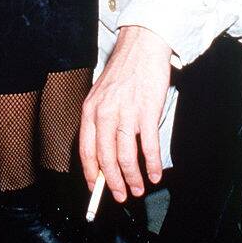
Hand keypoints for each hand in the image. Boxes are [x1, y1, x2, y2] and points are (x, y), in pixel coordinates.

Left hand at [79, 26, 171, 201]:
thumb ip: (100, 121)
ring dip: (133, 178)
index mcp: (90, 110)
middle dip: (114, 183)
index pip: (86, 150)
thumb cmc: (124, 71)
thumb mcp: (101, 94)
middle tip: (121, 196)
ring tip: (139, 189)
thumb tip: (104, 154)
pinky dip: (152, 165)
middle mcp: (105, 113)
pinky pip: (149, 147)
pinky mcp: (147, 111)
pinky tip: (155, 174)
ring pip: (126, 157)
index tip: (95, 188)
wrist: (142, 46)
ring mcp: (126, 113)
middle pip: (106, 158)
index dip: (91, 174)